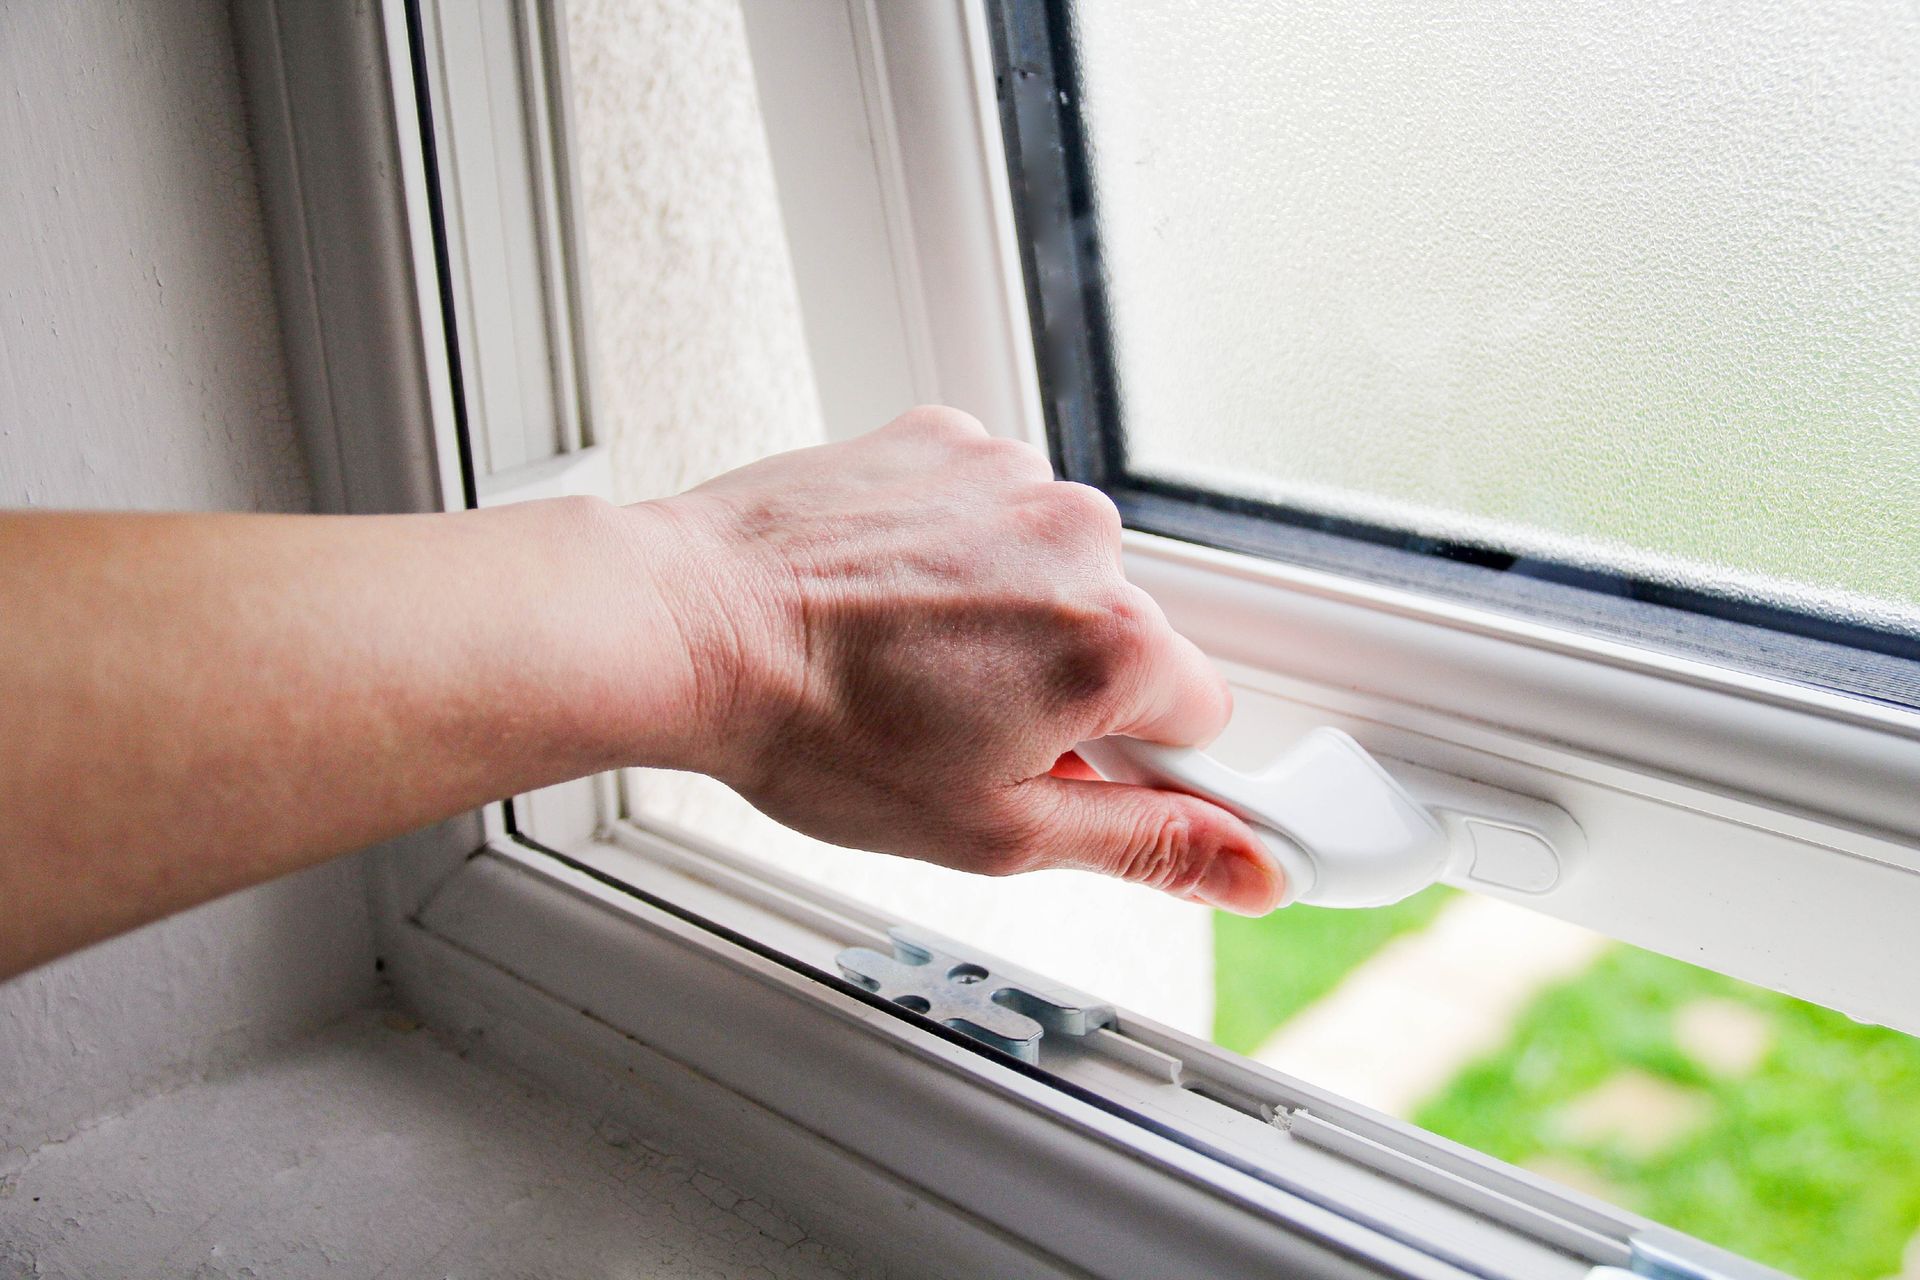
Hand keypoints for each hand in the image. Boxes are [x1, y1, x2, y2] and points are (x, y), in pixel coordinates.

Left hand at [646, 407, 1283, 914]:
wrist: (688, 625)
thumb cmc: (818, 733)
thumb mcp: (996, 830)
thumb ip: (1147, 843)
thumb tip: (1257, 869)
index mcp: (1115, 644)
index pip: (1202, 716)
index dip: (1131, 759)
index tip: (1057, 763)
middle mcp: (1082, 538)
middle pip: (1125, 636)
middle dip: (1063, 684)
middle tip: (956, 721)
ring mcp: (1013, 476)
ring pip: (1057, 570)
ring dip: (1008, 613)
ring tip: (907, 655)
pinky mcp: (949, 440)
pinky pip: (993, 508)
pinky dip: (956, 549)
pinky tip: (888, 593)